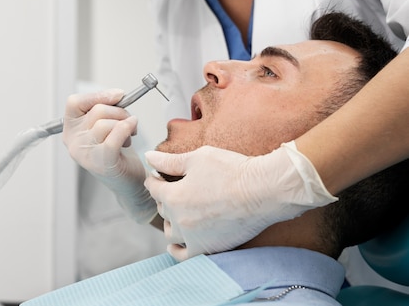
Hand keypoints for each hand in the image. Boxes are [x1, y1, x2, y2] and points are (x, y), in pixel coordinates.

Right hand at [63, 89, 156, 222]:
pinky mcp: (101, 162)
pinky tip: (132, 131)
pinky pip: (114, 135)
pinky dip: (127, 128)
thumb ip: (105, 109)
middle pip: (96, 111)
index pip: (74, 102)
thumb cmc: (117, 152)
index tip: (118, 95)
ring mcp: (85, 154)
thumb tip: (117, 95)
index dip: (97, 95)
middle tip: (128, 121)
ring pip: (105, 122)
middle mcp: (73, 142)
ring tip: (129, 135)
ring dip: (125, 123)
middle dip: (120, 112)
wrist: (129, 182)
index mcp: (70, 130)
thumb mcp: (105, 125)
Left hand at [144, 141, 337, 259]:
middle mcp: (179, 219)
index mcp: (173, 196)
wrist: (263, 191)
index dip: (155, 179)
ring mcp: (193, 237)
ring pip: (170, 233)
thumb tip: (148, 157)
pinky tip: (176, 244)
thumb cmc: (232, 170)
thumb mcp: (197, 158)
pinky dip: (177, 250)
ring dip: (171, 222)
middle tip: (175, 190)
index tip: (159, 176)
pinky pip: (184, 256)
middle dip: (165, 198)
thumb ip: (169, 161)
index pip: (153, 188)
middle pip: (162, 209)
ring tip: (178, 213)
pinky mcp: (208, 248)